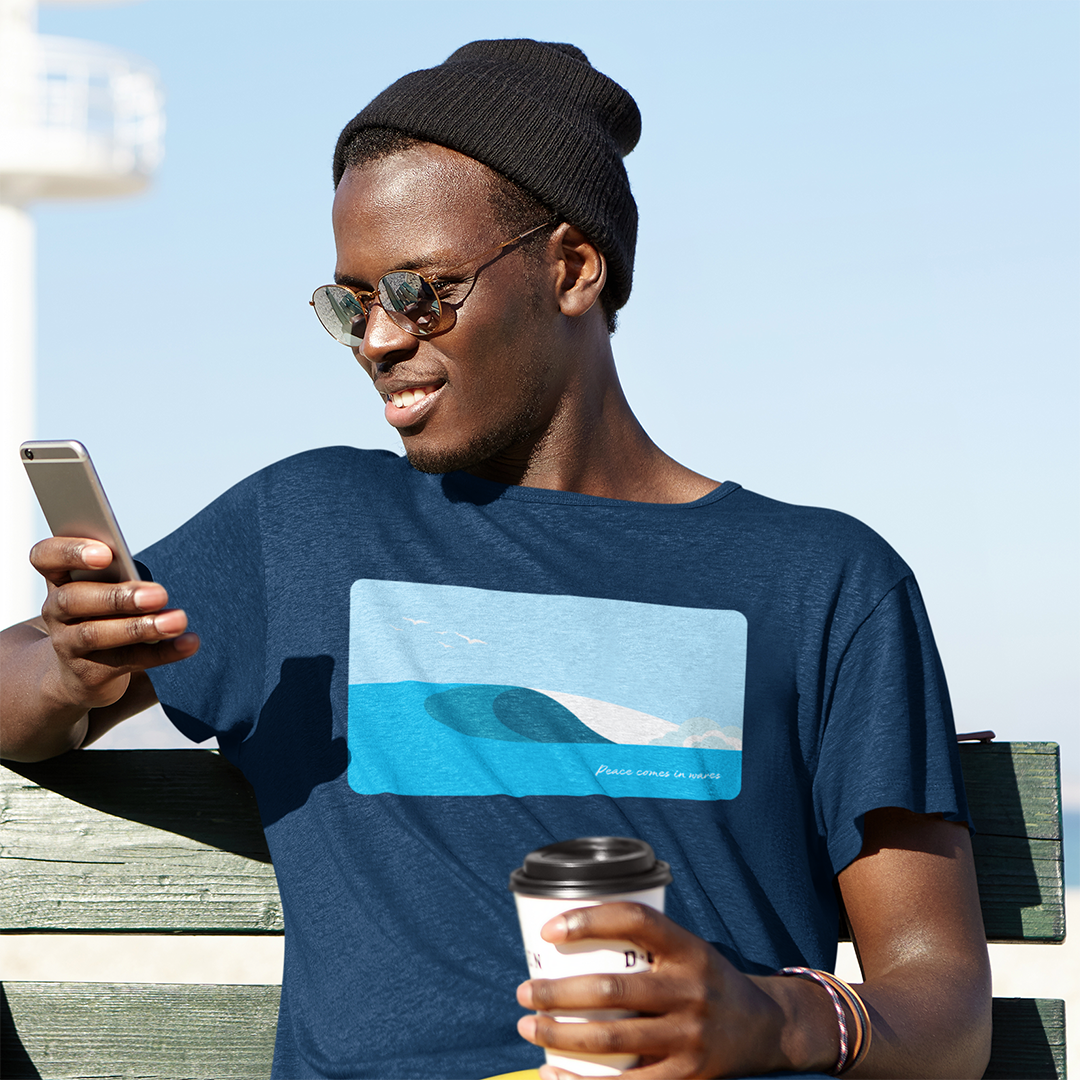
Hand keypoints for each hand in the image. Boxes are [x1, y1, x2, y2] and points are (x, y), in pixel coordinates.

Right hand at [31, 536, 198, 711]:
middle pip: (73, 599)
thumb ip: (120, 577)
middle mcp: (56, 610)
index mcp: (59, 579)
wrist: (81, 674)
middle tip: (160, 594)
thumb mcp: (106, 591)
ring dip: (141, 626)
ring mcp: (67, 644)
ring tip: (177, 621)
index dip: (70, 552)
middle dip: (118, 596)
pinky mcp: (88, 674)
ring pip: (96, 634)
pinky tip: (189, 643)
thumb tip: (152, 583)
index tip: (106, 553)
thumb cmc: (102, 616)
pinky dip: (162, 652)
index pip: (45, 557)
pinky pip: (127, 661)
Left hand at [515, 902, 806, 1079]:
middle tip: (524, 992)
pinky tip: (552, 1072)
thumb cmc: (706, 980)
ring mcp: (689, 1037)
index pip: (635, 920)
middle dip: (556, 993)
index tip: (550, 929)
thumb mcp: (688, 949)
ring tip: (529, 1028)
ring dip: (560, 1034)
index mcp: (688, 948)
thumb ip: (644, 946)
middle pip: (611, 990)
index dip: (590, 919)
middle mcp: (690, 990)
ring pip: (611, 1039)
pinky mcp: (687, 1076)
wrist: (766, 1028)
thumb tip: (567, 940)